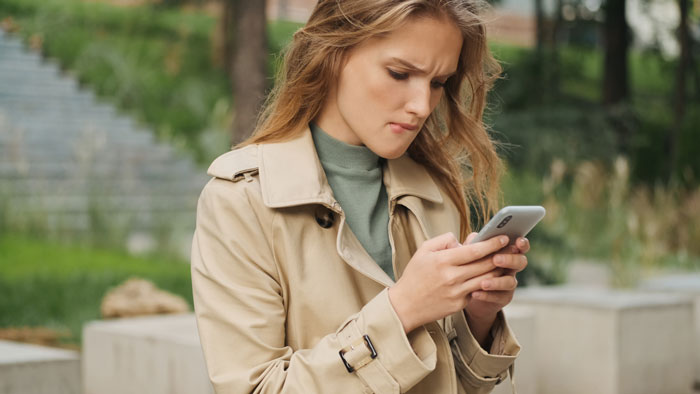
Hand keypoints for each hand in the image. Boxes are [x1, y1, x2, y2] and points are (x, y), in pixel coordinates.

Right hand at [388, 232, 509, 333]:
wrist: (405, 305)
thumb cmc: (414, 275)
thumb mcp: (423, 251)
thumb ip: (443, 240)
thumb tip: (461, 240)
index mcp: (443, 261)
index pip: (474, 251)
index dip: (492, 243)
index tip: (503, 237)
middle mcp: (452, 277)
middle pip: (485, 265)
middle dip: (501, 254)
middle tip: (512, 247)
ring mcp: (457, 293)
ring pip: (486, 279)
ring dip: (498, 270)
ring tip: (506, 261)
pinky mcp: (459, 305)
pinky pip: (478, 292)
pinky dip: (487, 283)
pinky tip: (493, 276)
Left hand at [463, 233, 528, 345]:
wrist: (469, 291)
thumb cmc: (472, 266)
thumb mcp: (471, 254)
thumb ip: (473, 245)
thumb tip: (473, 237)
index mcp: (507, 253)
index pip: (519, 246)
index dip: (522, 244)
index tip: (518, 241)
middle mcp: (511, 268)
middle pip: (520, 262)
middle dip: (510, 260)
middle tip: (496, 259)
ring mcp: (509, 284)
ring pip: (510, 282)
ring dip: (497, 282)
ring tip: (482, 283)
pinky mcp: (503, 298)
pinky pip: (498, 297)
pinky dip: (487, 295)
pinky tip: (475, 293)